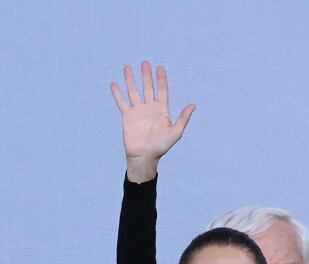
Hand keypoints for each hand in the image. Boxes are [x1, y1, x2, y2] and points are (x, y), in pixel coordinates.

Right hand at [110, 61, 194, 182]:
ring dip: (131, 80)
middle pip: (148, 88)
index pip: (162, 91)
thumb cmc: (161, 147)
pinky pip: (122, 102)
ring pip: (134, 92)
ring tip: (128, 68)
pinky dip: (118, 94)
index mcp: (162, 111)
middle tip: (145, 62)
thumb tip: (193, 105)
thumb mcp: (176, 132)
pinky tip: (115, 84)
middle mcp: (150, 108)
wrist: (145, 156)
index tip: (160, 67)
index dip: (161, 79)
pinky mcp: (127, 117)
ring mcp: (138, 112)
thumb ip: (183, 118)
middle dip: (146, 75)